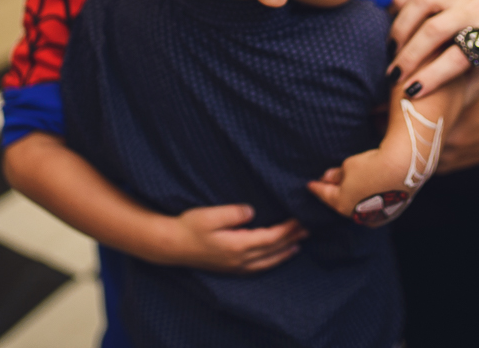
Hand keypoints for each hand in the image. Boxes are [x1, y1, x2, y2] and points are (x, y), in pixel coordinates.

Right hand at [169, 205, 307, 272]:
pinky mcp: (230, 267)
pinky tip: (276, 257)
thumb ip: (232, 213)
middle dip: (291, 239)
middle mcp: (239, 259)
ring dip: (285, 252)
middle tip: (308, 229)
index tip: (300, 220)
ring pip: (267, 261)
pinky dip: (272, 261)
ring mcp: (235, 266)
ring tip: (299, 244)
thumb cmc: (189, 227)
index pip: (270, 238)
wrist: (171, 245)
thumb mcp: (209, 215)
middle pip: (272, 250)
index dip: (287, 230)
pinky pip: (258, 267)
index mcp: (237, 245)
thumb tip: (251, 211)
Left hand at [307, 148, 408, 226]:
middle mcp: (357, 215)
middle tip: (328, 183)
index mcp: (342, 204)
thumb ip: (337, 174)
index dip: (317, 188)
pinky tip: (368, 190)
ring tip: (350, 185)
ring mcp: (375, 217)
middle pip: (341, 202)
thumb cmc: (372, 165)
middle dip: (335, 192)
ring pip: (358, 206)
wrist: (404, 168)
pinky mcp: (390, 213)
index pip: (325, 194)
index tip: (309, 185)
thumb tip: (329, 177)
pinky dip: (368, 199)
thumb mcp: (349, 166)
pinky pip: (374, 207)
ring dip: (353, 196)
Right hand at [387, 0, 478, 103]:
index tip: (411, 92)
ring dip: (401, 27)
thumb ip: (460, 97)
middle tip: (392, 76)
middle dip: (411, 55)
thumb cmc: (478, 59)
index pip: (460, 56)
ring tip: (390, 50)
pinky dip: (398, 0)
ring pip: (423, 0)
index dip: (434, 75)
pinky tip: (392, 21)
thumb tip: (429, 127)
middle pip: (437, 28)